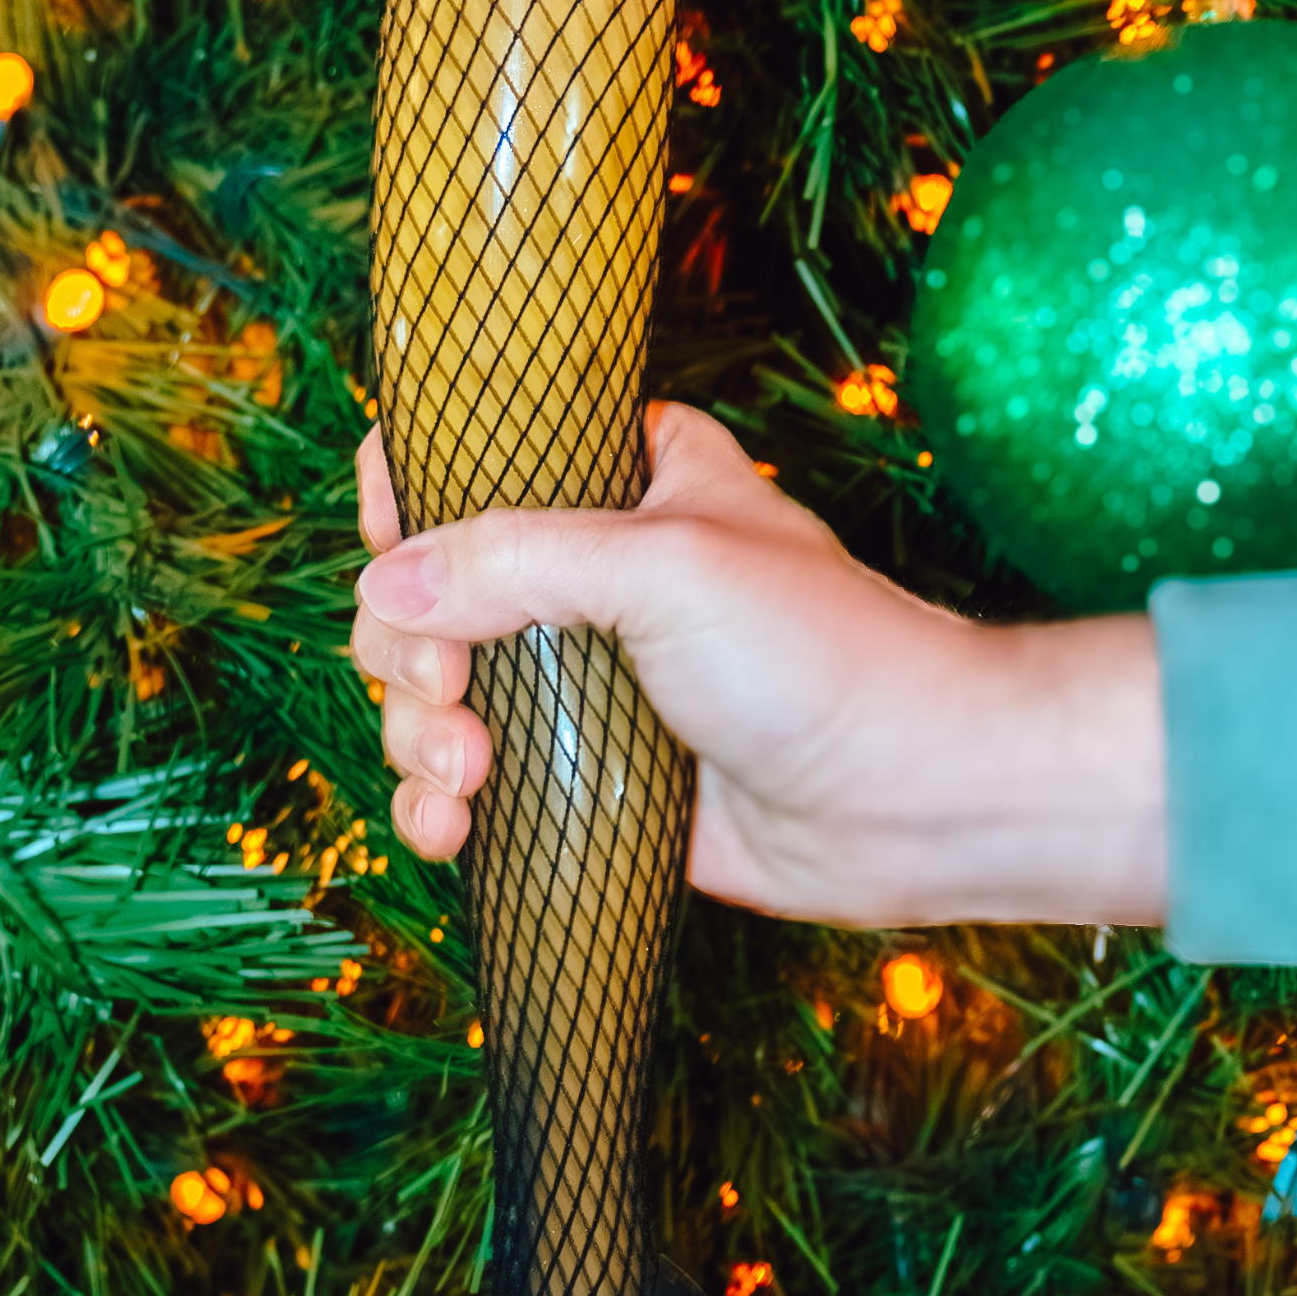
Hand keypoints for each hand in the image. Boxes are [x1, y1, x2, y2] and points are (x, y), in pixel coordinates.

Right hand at [351, 403, 1167, 929]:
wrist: (910, 798)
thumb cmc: (823, 657)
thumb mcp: (664, 567)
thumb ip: (514, 559)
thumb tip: (385, 586)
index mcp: (620, 479)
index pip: (467, 460)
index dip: (406, 510)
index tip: (400, 568)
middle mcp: (590, 573)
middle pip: (425, 593)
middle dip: (409, 655)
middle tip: (450, 695)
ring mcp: (582, 680)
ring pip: (434, 696)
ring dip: (418, 740)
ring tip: (463, 782)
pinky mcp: (583, 776)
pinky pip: (472, 787)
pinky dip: (437, 810)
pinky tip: (450, 835)